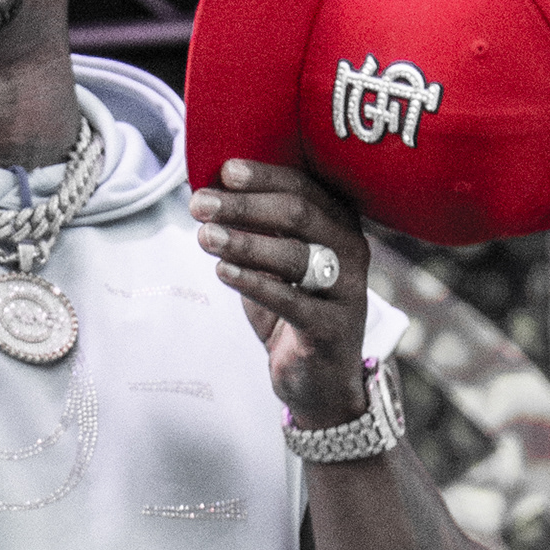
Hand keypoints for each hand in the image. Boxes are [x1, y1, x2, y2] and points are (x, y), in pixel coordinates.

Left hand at [190, 161, 370, 427]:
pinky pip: (291, 300)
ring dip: (243, 241)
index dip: (264, 176)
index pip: (304, 187)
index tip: (224, 170)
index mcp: (338, 224)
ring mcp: (345, 290)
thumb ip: (254, 229)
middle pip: (299, 214)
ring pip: (295, 254)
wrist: (318, 378)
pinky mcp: (332, 328)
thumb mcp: (273, 264)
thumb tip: (207, 191)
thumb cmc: (291, 309)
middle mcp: (350, 250)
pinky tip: (222, 271)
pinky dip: (253, 282)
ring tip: (203, 236)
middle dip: (244, 205)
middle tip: (200, 203)